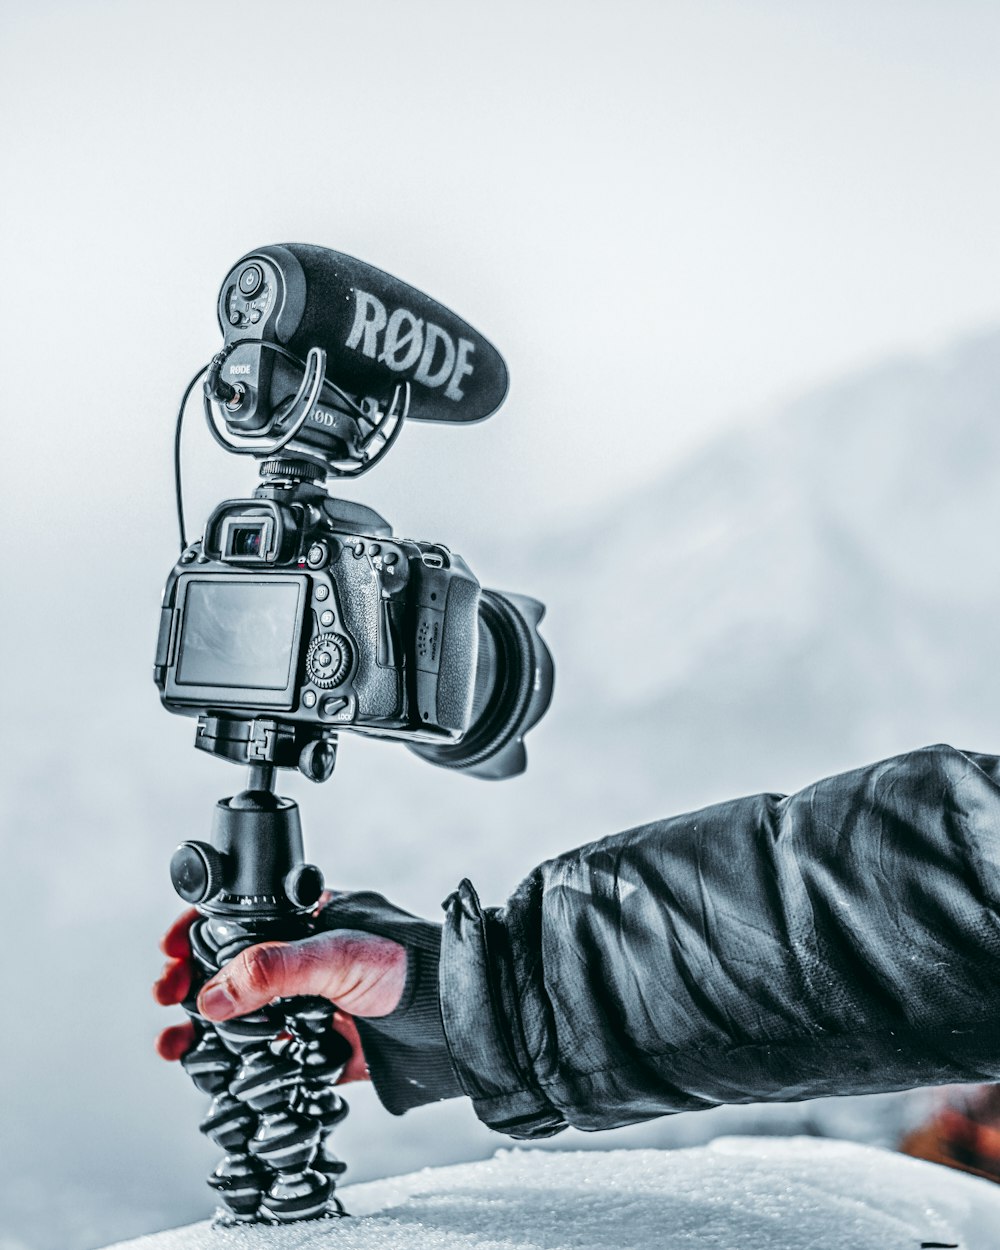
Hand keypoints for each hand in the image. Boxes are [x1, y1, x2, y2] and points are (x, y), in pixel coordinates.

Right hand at [152, 906, 406, 1084]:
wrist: (454, 1022)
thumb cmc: (409, 966)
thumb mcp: (338, 955)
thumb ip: (275, 970)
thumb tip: (211, 994)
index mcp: (306, 920)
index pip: (240, 917)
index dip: (199, 930)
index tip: (171, 948)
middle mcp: (303, 960)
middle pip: (229, 968)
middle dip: (190, 981)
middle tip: (166, 996)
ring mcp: (308, 1005)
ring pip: (239, 1014)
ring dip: (200, 1027)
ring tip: (172, 1045)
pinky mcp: (316, 1048)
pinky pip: (264, 1056)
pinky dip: (233, 1064)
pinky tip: (210, 1071)